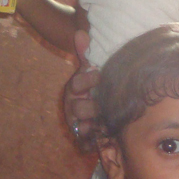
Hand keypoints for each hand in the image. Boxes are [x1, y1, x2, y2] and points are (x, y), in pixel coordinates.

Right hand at [63, 29, 100, 150]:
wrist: (96, 105)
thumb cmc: (95, 86)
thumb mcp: (91, 70)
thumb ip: (86, 54)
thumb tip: (81, 32)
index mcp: (75, 88)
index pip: (77, 84)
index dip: (87, 81)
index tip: (99, 75)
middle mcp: (73, 106)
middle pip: (77, 108)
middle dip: (90, 107)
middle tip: (103, 105)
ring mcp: (77, 123)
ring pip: (80, 127)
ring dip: (92, 126)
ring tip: (104, 125)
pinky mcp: (84, 138)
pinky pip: (85, 144)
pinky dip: (92, 145)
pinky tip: (103, 143)